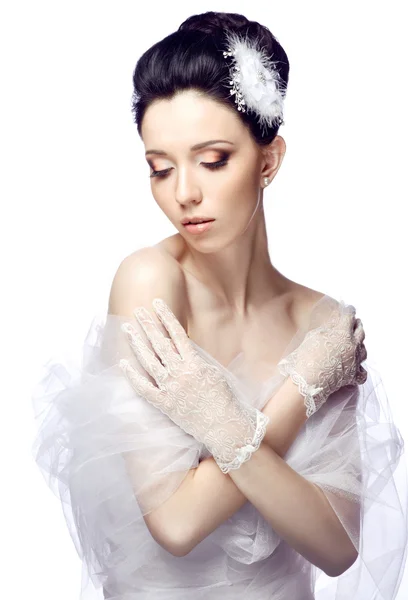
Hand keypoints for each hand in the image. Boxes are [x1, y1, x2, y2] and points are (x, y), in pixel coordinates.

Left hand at [119, 298, 269, 473]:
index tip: (157, 303)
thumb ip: (197, 358)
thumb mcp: (216, 373)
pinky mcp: (164, 405)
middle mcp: (180, 374)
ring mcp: (170, 389)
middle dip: (148, 324)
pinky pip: (144, 388)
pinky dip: (132, 375)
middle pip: (159, 343)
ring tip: (127, 328)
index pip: (177, 333)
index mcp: (195, 363)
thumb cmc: (226, 400)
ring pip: (148, 361)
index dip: (165, 317)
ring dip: (137, 343)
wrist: (225, 427)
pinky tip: (123, 363)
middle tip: (138, 310)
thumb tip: (181, 345)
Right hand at [277, 301, 367, 417]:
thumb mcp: (315, 336)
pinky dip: (360, 369)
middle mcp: (353, 345)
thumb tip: (333, 323)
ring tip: (356, 343)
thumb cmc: (308, 356)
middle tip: (356, 323)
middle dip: (358, 325)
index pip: (349, 317)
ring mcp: (355, 361)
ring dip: (360, 345)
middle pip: (361, 332)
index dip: (349, 311)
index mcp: (343, 333)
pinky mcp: (353, 376)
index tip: (349, 308)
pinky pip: (362, 372)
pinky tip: (357, 367)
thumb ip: (327, 328)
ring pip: (364, 350)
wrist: (309, 380)